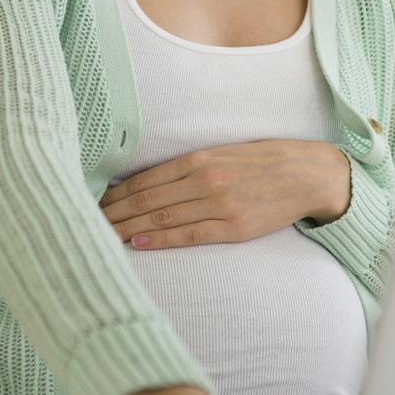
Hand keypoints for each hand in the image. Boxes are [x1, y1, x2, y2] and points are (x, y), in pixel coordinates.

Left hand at [99, 139, 350, 249]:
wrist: (308, 174)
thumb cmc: (265, 161)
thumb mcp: (225, 152)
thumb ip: (192, 165)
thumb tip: (153, 181)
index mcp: (200, 157)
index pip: (146, 179)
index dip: (117, 194)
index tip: (94, 202)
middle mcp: (204, 179)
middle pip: (147, 199)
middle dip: (114, 212)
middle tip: (85, 222)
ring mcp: (219, 204)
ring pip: (162, 217)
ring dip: (129, 227)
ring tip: (103, 235)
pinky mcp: (233, 227)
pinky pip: (188, 234)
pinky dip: (160, 239)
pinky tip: (137, 242)